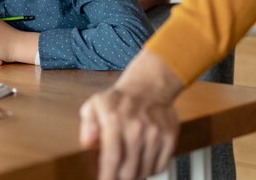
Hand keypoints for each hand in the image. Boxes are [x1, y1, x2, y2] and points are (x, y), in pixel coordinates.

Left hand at [79, 50, 182, 179]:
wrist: (149, 85)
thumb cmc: (119, 99)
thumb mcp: (95, 105)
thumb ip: (88, 125)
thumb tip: (87, 142)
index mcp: (114, 120)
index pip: (111, 159)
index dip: (107, 177)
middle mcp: (136, 128)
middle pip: (128, 172)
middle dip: (120, 177)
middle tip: (116, 173)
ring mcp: (154, 133)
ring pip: (144, 172)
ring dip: (135, 173)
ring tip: (129, 164)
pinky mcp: (169, 137)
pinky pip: (160, 166)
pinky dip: (150, 168)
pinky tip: (143, 157)